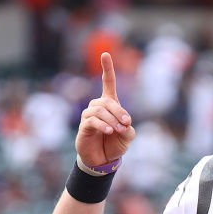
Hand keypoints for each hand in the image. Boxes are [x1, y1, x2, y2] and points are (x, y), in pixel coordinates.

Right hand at [76, 51, 134, 166]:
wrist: (103, 160)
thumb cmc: (115, 144)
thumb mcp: (128, 136)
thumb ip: (128, 127)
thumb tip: (123, 123)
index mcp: (110, 105)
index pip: (107, 83)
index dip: (107, 69)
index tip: (106, 54)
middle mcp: (97, 106)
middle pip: (108, 101)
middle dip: (119, 112)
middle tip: (126, 125)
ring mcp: (89, 115)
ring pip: (100, 110)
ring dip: (112, 120)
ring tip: (118, 131)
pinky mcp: (84, 126)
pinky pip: (92, 120)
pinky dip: (103, 125)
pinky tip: (109, 130)